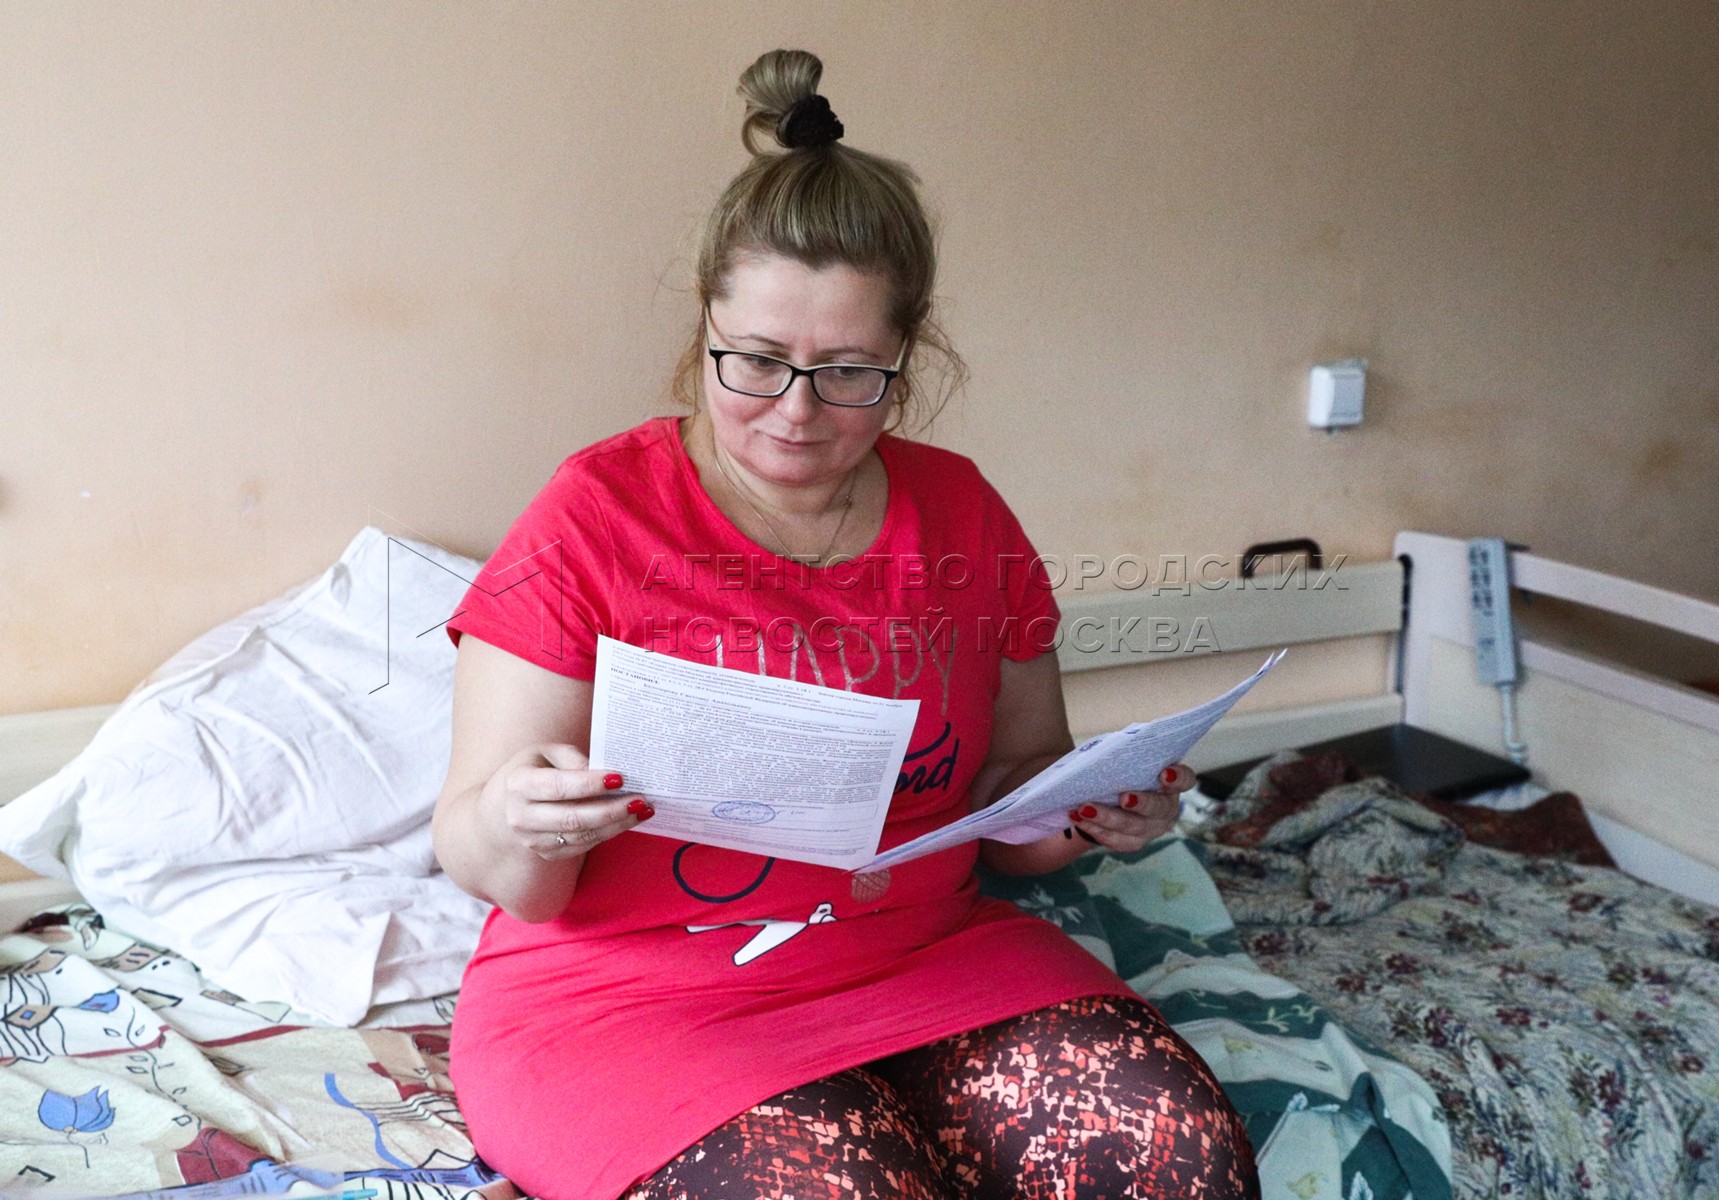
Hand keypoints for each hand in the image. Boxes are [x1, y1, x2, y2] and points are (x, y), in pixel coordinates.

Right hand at [481, 743, 654, 860]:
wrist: (502, 811)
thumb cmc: (533, 772)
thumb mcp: (545, 754)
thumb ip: (572, 759)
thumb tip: (602, 772)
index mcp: (519, 784)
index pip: (558, 786)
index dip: (590, 784)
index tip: (620, 778)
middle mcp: (522, 816)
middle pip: (573, 818)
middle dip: (611, 810)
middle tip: (641, 799)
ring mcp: (533, 840)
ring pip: (582, 835)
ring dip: (617, 824)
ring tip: (643, 809)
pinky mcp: (548, 853)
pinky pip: (583, 845)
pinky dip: (609, 833)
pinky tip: (628, 820)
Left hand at [1066, 762, 1195, 852]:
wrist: (1110, 797)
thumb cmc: (1124, 772)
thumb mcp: (1127, 760)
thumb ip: (1126, 755)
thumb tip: (1106, 751)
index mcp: (1171, 784)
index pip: (1185, 779)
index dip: (1178, 777)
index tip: (1165, 773)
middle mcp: (1166, 808)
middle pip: (1158, 808)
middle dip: (1140, 803)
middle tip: (1123, 797)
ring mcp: (1151, 829)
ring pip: (1132, 827)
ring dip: (1107, 818)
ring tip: (1084, 808)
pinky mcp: (1133, 842)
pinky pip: (1116, 840)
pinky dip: (1095, 829)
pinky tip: (1078, 819)